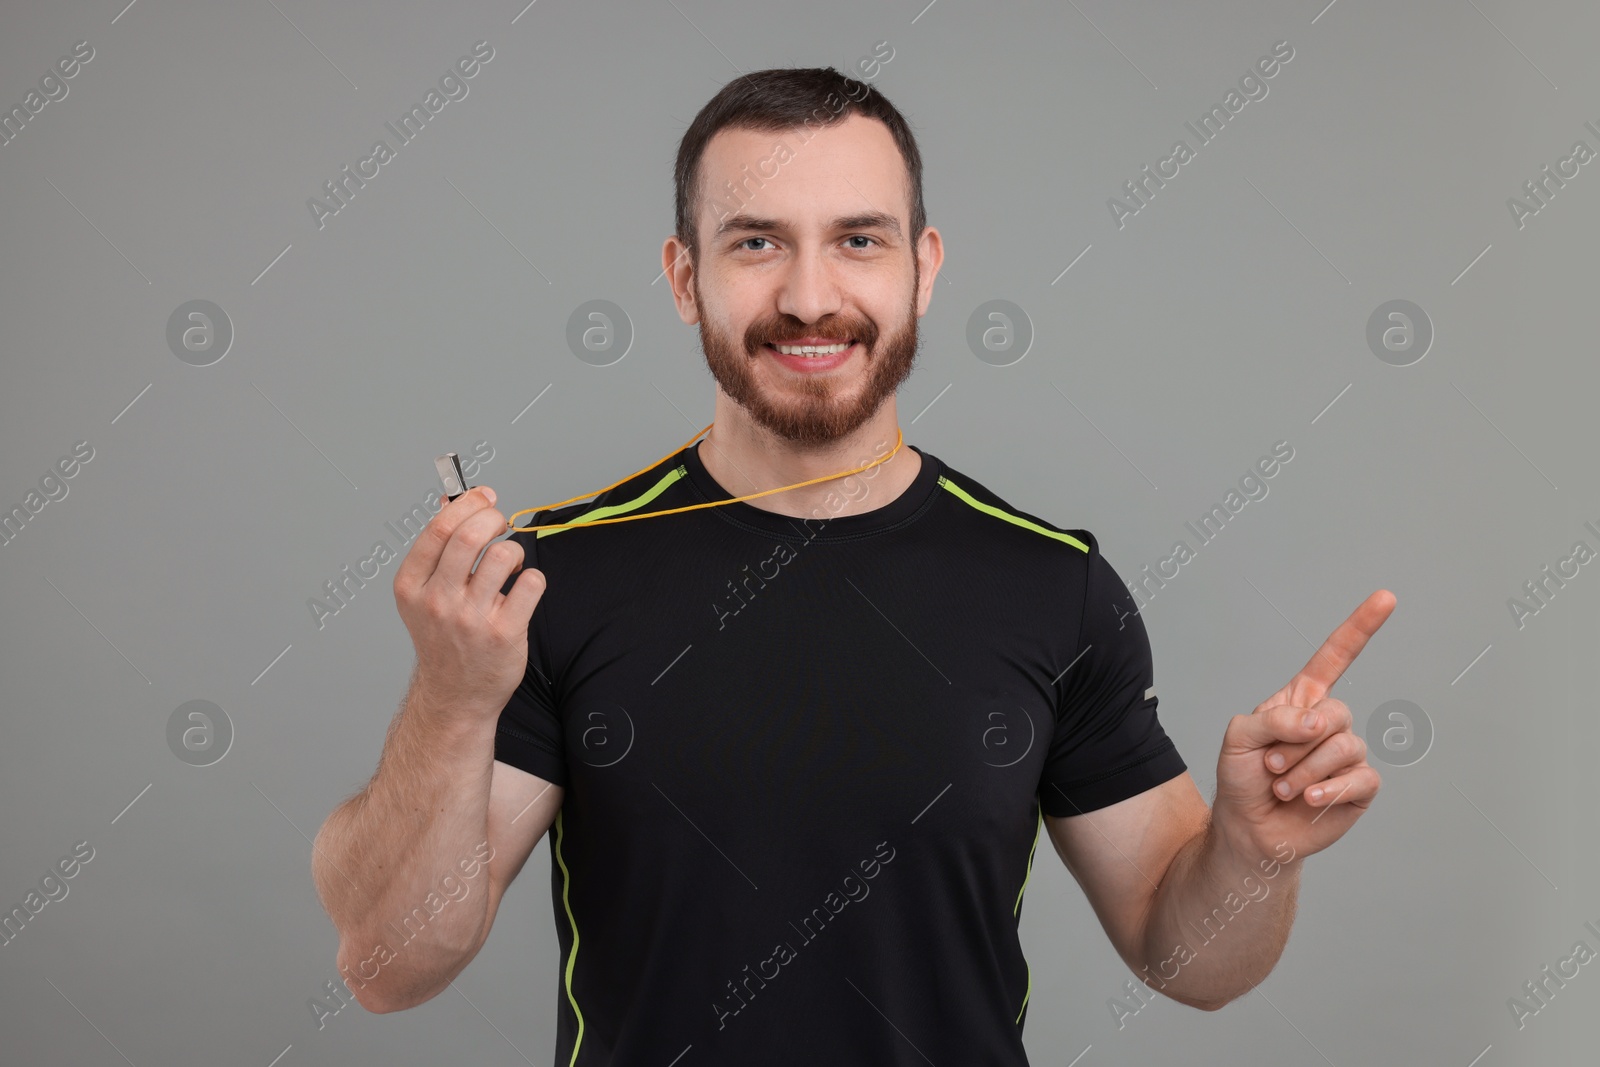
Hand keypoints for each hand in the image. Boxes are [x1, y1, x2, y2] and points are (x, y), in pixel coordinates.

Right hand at [392, 486, 546, 721]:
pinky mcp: (504, 633)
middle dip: (494, 517)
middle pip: (471, 535)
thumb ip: (436, 548)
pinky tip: (521, 590)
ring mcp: (471, 619)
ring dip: (514, 552)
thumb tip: (450, 499)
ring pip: (505, 555)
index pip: (440, 527)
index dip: (468, 502)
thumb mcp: (424, 594)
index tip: (485, 496)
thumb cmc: (443, 639)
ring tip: (510, 567)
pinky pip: (531, 582)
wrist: (454, 695)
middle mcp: (437, 601)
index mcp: (412, 586)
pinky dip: (533, 578)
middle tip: (500, 523)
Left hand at [1212, 589, 1396, 862]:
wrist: (1249, 829)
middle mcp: (1328, 724)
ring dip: (1306, 770)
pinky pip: (1360, 779)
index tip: (1386, 597)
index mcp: (1301, 701)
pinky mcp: (1359, 788)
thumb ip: (1273, 719)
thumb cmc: (1241, 779)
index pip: (1335, 658)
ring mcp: (1346, 756)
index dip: (1359, 628)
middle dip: (1298, 742)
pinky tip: (1308, 800)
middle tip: (1272, 766)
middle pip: (1337, 712)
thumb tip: (1320, 721)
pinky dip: (1329, 790)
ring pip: (1346, 747)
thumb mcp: (1239, 737)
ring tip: (1283, 786)